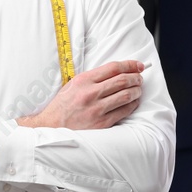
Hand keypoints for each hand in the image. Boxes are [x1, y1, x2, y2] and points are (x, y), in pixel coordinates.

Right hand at [21, 60, 144, 129]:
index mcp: (83, 80)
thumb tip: (117, 72)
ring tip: (138, 90)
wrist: (51, 126)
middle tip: (140, 78)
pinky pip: (124, 111)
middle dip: (136, 78)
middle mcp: (90, 93)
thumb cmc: (63, 106)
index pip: (113, 68)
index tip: (138, 65)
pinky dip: (132, 105)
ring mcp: (96, 109)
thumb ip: (93, 78)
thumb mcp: (73, 85)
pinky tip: (133, 102)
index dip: (130, 65)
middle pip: (123, 80)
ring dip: (137, 91)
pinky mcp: (101, 123)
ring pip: (126, 95)